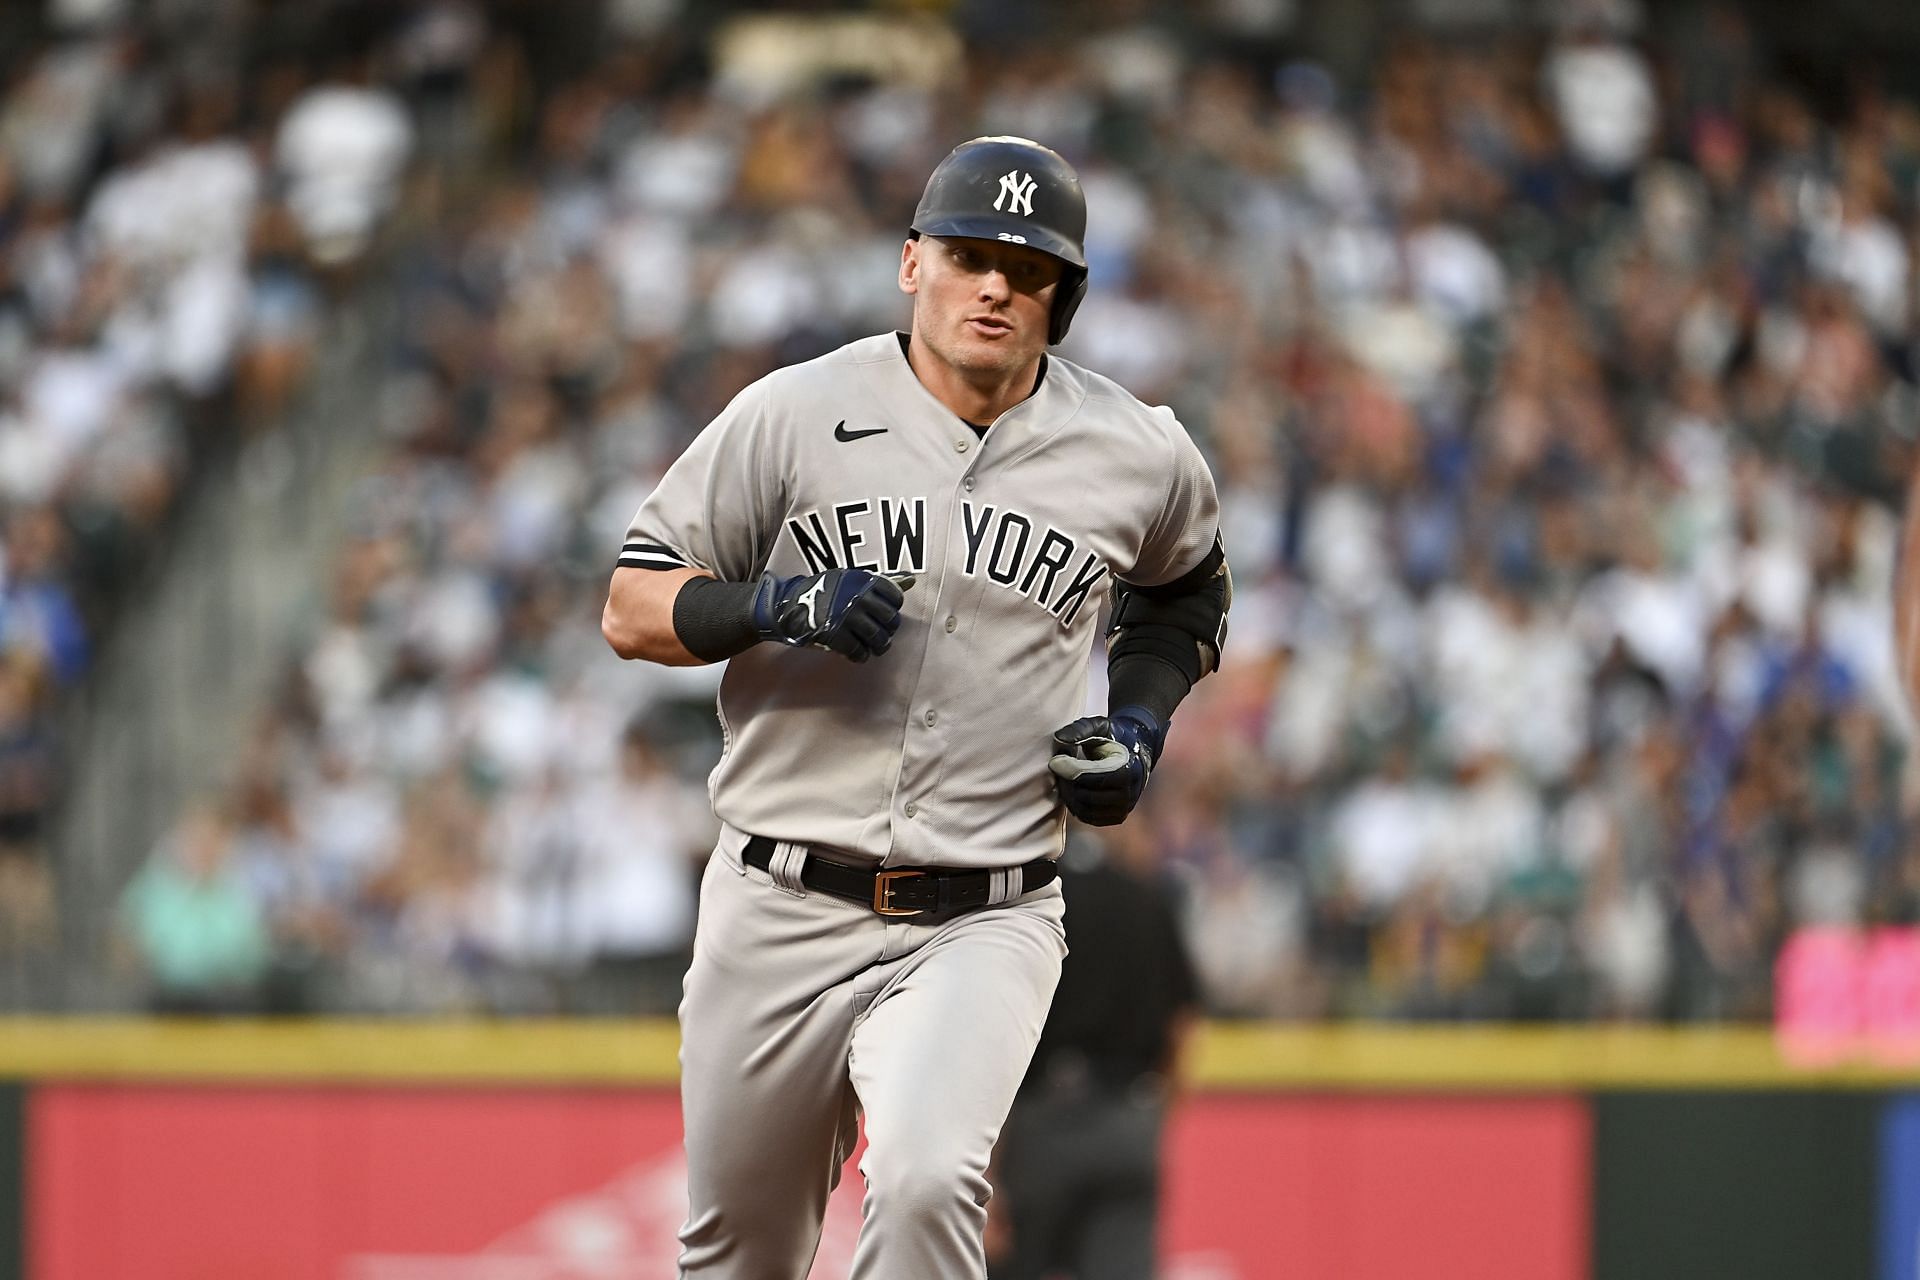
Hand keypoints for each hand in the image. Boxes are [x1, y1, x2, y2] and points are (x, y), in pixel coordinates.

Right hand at [753, 569, 912, 661]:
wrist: (786, 605)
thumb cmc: (821, 592)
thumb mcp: (849, 579)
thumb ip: (879, 583)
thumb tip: (911, 580)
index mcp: (863, 580)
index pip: (895, 597)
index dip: (891, 610)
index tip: (882, 616)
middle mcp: (858, 597)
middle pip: (890, 620)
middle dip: (886, 631)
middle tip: (878, 634)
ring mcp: (847, 617)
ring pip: (878, 639)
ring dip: (877, 647)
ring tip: (870, 648)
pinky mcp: (836, 635)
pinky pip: (859, 652)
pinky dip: (859, 656)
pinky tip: (854, 654)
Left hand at [1047, 708, 1163, 825]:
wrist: (1135, 750)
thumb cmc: (1112, 737)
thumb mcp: (1099, 726)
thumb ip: (1080, 729)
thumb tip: (1059, 739)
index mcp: (1127, 771)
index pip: (1091, 778)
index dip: (1069, 770)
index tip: (1055, 761)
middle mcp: (1129, 794)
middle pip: (1086, 796)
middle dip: (1067, 783)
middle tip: (1058, 769)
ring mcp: (1124, 808)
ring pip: (1085, 810)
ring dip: (1069, 795)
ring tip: (1064, 778)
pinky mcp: (1117, 817)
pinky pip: (1089, 817)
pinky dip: (1075, 805)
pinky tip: (1072, 789)